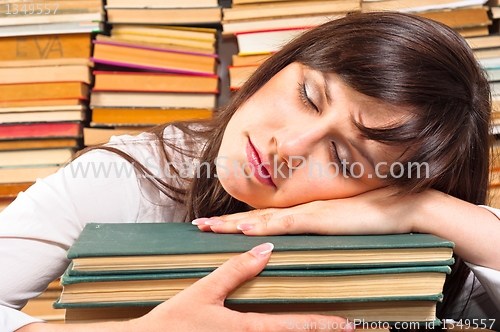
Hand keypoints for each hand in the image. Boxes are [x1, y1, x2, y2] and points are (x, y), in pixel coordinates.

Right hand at [19, 243, 353, 331]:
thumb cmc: (173, 321)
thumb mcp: (204, 291)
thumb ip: (236, 270)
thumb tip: (266, 250)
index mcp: (245, 328)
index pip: (292, 326)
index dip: (322, 325)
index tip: (347, 324)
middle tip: (348, 329)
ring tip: (323, 329)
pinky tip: (283, 330)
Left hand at [194, 187, 420, 235]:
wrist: (400, 206)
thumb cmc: (374, 216)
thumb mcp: (340, 225)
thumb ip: (321, 230)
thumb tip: (305, 241)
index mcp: (302, 212)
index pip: (263, 218)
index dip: (238, 221)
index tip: (216, 224)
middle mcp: (299, 210)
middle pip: (255, 218)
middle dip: (225, 223)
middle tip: (198, 225)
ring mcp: (308, 213)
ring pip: (262, 220)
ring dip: (234, 224)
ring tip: (209, 227)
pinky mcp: (320, 219)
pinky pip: (286, 225)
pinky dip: (264, 227)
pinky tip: (245, 230)